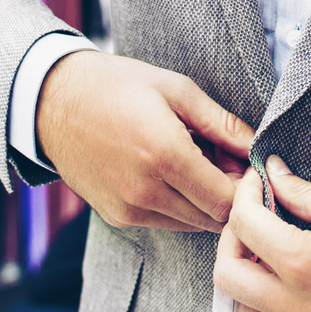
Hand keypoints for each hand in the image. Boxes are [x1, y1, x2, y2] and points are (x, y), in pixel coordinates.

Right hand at [35, 50, 252, 232]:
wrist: (53, 102)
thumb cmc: (117, 86)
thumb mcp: (176, 89)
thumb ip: (221, 123)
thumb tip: (257, 146)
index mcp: (164, 154)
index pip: (227, 200)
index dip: (245, 187)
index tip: (247, 165)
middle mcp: (146, 191)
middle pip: (213, 218)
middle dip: (227, 195)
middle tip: (223, 161)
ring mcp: (129, 209)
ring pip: (191, 224)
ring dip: (203, 201)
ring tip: (193, 162)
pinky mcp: (117, 217)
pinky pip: (165, 222)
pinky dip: (178, 205)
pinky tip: (169, 173)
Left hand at [213, 156, 310, 311]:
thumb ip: (304, 194)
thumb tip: (275, 175)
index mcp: (302, 262)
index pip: (244, 225)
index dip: (245, 195)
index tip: (256, 184)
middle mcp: (298, 305)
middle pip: (227, 276)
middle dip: (231, 240)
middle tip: (250, 221)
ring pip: (246, 311)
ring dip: (247, 280)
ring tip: (268, 256)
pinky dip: (274, 306)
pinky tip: (294, 283)